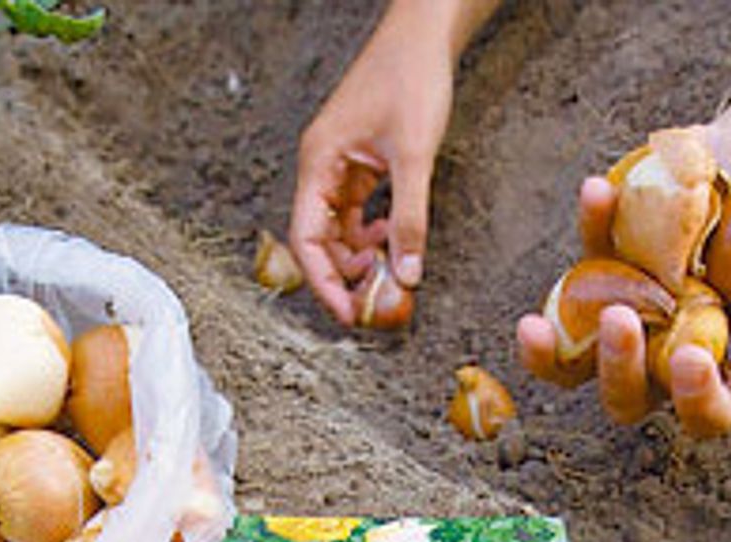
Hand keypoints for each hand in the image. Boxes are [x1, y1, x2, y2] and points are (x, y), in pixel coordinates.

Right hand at [287, 11, 453, 325]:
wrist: (423, 37)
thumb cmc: (409, 78)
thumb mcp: (414, 156)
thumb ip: (410, 218)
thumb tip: (406, 273)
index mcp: (319, 162)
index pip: (307, 238)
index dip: (324, 282)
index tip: (347, 315)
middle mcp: (321, 167)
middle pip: (319, 239)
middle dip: (344, 274)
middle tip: (376, 303)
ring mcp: (339, 166)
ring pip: (339, 229)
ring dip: (360, 256)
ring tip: (389, 273)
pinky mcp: (359, 164)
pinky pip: (356, 212)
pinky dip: (372, 233)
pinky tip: (393, 240)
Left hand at [517, 125, 730, 436]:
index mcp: (721, 366)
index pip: (707, 413)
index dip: (696, 400)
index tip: (694, 357)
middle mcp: (664, 351)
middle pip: (627, 398)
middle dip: (617, 370)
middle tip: (621, 320)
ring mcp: (623, 311)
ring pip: (575, 358)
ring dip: (552, 352)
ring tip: (540, 322)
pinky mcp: (598, 263)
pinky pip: (580, 257)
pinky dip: (587, 227)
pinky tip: (597, 190)